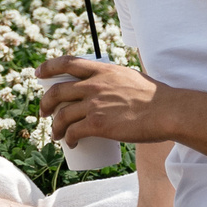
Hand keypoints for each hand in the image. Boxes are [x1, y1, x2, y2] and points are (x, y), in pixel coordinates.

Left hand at [38, 55, 172, 145]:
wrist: (167, 112)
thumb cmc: (155, 97)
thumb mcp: (130, 76)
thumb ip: (116, 79)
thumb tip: (111, 84)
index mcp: (102, 70)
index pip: (67, 63)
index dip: (48, 67)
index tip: (39, 74)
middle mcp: (94, 85)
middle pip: (57, 91)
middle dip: (46, 103)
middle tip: (45, 113)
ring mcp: (94, 105)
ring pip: (62, 115)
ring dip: (55, 127)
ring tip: (56, 135)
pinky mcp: (98, 124)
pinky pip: (73, 132)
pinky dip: (67, 139)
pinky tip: (69, 143)